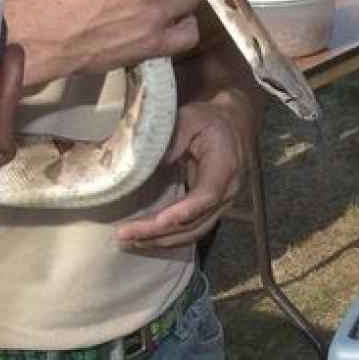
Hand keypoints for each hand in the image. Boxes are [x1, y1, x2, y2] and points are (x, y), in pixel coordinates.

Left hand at [116, 99, 247, 250]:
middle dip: (159, 233)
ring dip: (161, 240)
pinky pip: (192, 230)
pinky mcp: (212, 209)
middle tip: (125, 235)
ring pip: (193, 232)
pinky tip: (146, 239)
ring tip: (129, 241)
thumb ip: (174, 137)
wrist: (233, 125)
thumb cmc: (210, 120)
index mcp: (225, 167)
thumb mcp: (190, 118)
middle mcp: (227, 191)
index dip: (183, 212)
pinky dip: (169, 238)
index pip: (206, 196)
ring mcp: (222, 204)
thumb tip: (152, 163)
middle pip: (195, 222)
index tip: (158, 222)